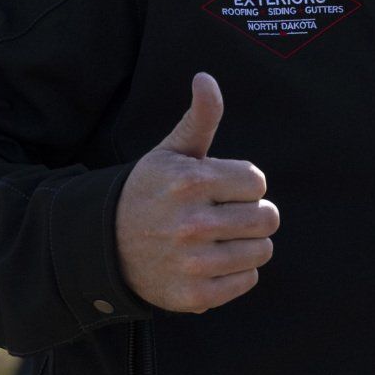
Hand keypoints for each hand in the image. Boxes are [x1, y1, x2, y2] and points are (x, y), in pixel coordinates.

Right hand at [116, 74, 277, 313]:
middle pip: (268, 218)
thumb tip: (206, 78)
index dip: (243, 184)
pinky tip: (213, 261)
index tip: (220, 189)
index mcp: (190, 182)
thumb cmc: (150, 193)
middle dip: (252, 213)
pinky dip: (237, 272)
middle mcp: (192, 224)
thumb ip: (198, 118)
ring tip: (219, 238)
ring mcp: (194, 263)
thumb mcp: (170, 153)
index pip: (257, 182)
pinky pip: (248, 280)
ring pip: (263, 251)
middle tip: (226, 215)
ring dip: (247, 244)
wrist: (107, 246)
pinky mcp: (196, 296)